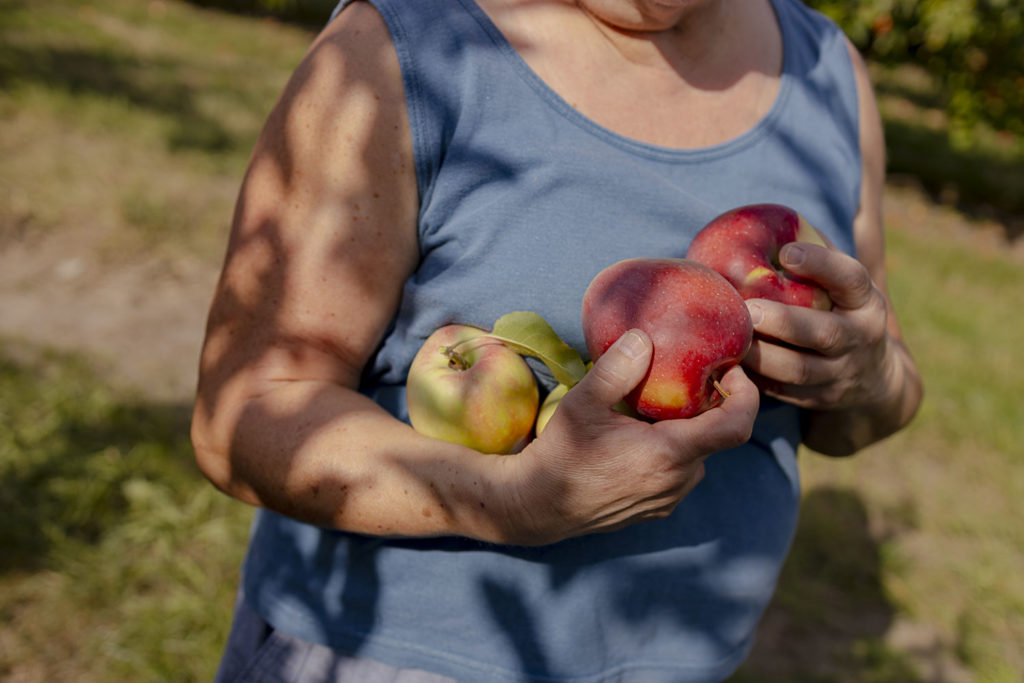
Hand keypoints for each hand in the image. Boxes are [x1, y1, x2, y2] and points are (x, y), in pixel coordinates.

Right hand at [501, 329, 758, 544]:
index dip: (746, 394)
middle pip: (715, 437)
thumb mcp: (583, 403)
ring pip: (697, 455)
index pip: (736, 426)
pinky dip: (673, 451)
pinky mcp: (656, 509)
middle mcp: (678, 481)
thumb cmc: (561, 454)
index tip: (732, 369)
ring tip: (658, 406)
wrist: (537, 506)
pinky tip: (641, 436)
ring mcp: (669, 499)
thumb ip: (617, 369)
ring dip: (688, 430)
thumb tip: (644, 337)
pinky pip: (679, 473)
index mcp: (669, 454)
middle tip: (688, 376)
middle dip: (709, 406)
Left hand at [742, 242, 894, 411]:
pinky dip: (758, 380)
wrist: (873, 378)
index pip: (850, 278)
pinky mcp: (821, 400)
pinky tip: (732, 364)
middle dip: (785, 322)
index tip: (787, 250)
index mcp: (865, 301)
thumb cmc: (836, 312)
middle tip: (748, 308)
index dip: (822, 263)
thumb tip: (749, 226)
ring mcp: (842, 374)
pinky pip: (786, 393)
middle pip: (824, 333)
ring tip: (732, 338)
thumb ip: (811, 265)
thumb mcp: (839, 289)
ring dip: (763, 355)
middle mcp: (860, 337)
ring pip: (800, 370)